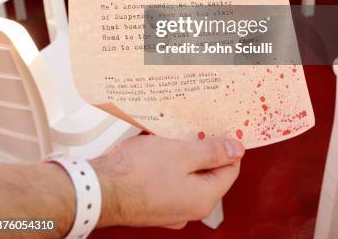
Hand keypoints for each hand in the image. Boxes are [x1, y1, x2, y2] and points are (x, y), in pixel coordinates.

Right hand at [92, 135, 243, 227]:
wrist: (100, 189)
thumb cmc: (138, 173)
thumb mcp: (183, 154)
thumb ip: (212, 152)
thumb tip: (237, 150)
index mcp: (203, 199)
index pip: (230, 169)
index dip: (227, 146)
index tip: (220, 128)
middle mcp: (189, 209)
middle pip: (207, 172)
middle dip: (201, 148)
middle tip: (192, 128)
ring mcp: (169, 208)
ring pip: (185, 174)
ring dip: (180, 154)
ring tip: (169, 136)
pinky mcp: (152, 203)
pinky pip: (168, 179)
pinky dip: (165, 163)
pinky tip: (154, 148)